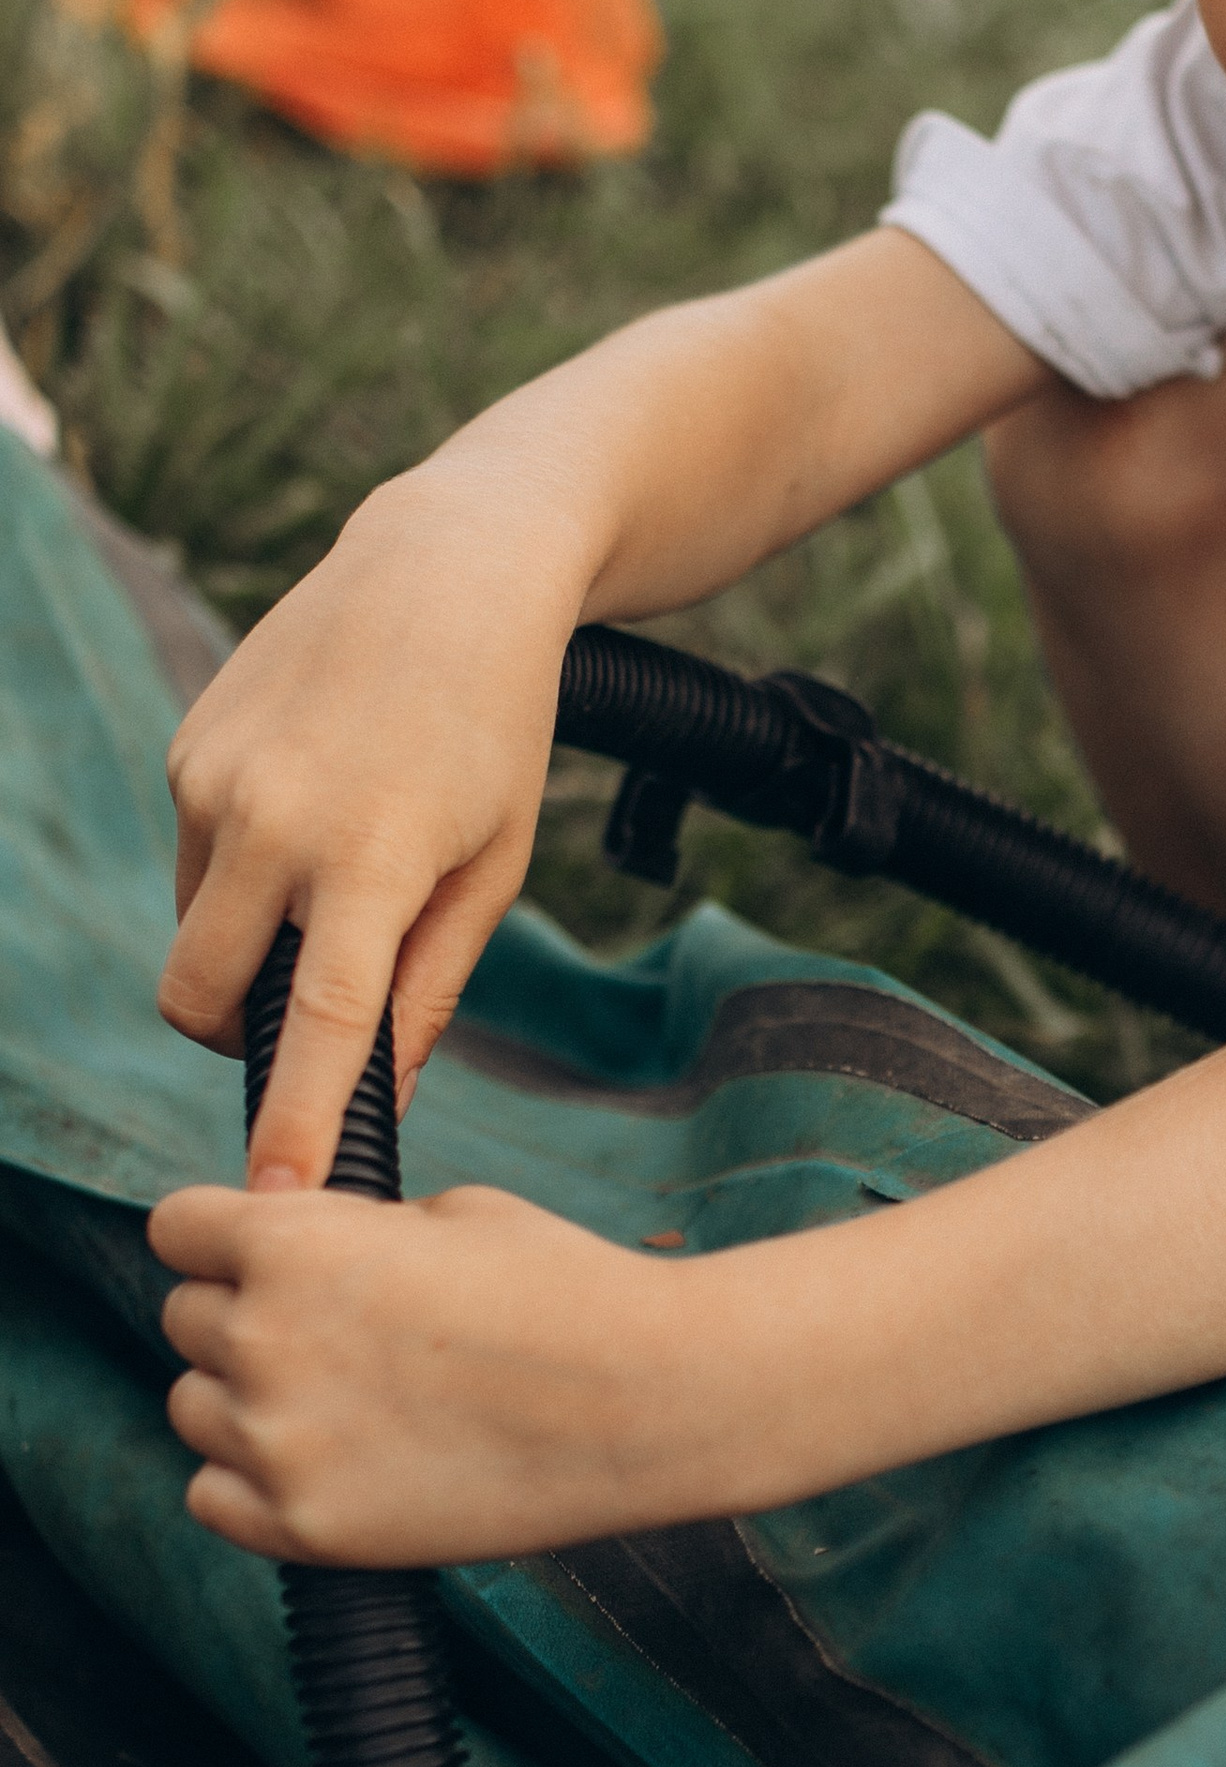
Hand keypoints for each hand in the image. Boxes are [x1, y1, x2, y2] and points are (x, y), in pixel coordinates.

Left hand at [150, 1178, 697, 1565]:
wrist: (651, 1401)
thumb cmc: (567, 1292)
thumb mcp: (451, 1214)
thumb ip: (348, 1233)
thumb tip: (299, 1254)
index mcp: (293, 1244)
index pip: (177, 1229)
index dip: (224, 1238)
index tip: (264, 1257)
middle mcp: (265, 1341)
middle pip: (184, 1321)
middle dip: (245, 1316)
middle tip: (333, 1337)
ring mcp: (279, 1443)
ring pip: (193, 1410)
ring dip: (246, 1400)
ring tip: (341, 1403)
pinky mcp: (308, 1528)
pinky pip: (212, 1498)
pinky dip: (252, 1482)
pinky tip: (326, 1463)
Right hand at [159, 474, 591, 1188]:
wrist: (445, 573)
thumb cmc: (496, 731)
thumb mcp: (493, 866)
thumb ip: (430, 985)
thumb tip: (381, 1089)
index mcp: (369, 859)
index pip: (315, 1022)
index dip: (294, 1117)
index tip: (277, 1193)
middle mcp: (272, 820)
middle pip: (199, 995)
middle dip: (230, 1039)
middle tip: (294, 1035)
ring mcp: (215, 781)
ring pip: (197, 926)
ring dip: (248, 942)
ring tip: (340, 872)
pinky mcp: (188, 751)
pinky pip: (200, 858)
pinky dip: (246, 870)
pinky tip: (317, 805)